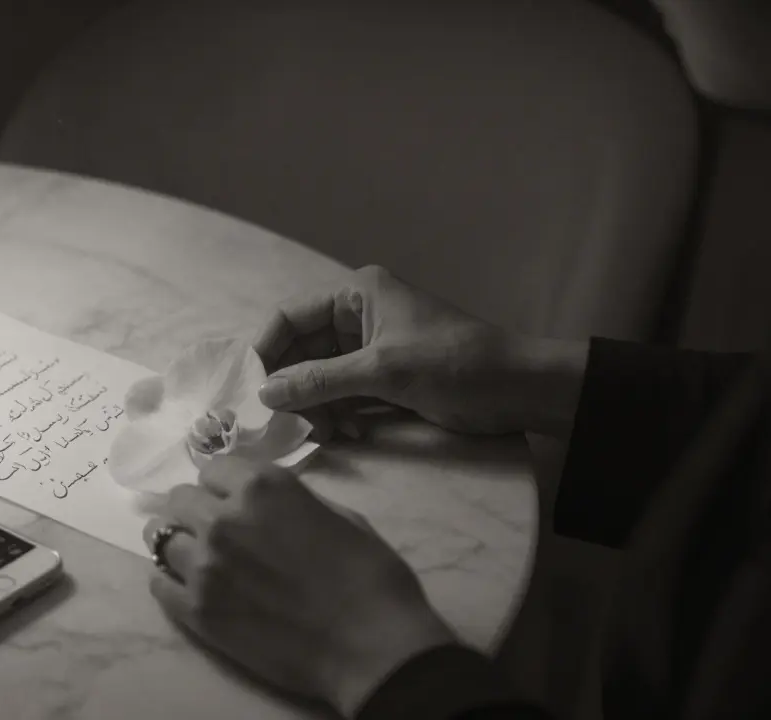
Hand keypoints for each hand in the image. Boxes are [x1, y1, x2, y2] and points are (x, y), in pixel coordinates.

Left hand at [145, 456, 456, 717]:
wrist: (371, 647)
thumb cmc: (370, 576)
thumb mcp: (338, 514)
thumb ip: (289, 499)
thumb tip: (264, 501)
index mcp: (262, 486)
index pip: (214, 468)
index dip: (226, 485)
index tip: (234, 500)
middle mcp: (223, 518)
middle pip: (180, 499)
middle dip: (197, 509)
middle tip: (219, 531)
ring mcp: (203, 566)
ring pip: (160, 537)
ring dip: (181, 543)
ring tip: (202, 559)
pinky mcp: (196, 611)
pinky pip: (158, 583)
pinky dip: (170, 581)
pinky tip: (190, 588)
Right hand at [252, 264, 587, 438]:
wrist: (522, 389)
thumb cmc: (456, 364)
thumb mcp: (384, 371)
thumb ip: (321, 381)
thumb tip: (264, 393)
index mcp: (357, 295)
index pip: (290, 317)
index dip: (265, 351)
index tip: (249, 389)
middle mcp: (359, 316)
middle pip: (302, 351)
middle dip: (293, 387)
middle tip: (282, 422)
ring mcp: (372, 348)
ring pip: (320, 378)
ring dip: (317, 407)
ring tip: (325, 433)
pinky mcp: (385, 379)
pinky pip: (343, 395)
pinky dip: (339, 415)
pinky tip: (346, 434)